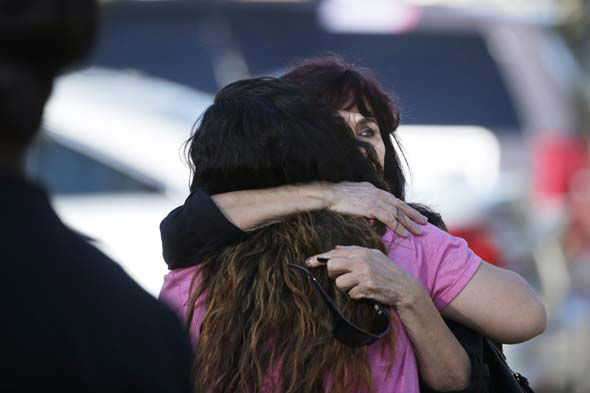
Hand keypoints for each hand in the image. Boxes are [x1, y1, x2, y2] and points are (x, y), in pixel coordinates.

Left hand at [306, 245, 425, 308]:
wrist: (404, 287)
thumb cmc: (387, 271)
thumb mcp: (373, 255)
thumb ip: (353, 251)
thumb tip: (335, 249)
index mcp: (361, 252)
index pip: (334, 253)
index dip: (319, 258)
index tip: (308, 262)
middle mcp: (361, 261)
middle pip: (332, 267)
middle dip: (334, 275)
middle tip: (344, 277)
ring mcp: (364, 274)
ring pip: (339, 283)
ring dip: (346, 287)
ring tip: (358, 285)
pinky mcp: (366, 288)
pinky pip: (351, 294)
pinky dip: (356, 295)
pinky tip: (366, 292)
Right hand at [324, 182, 426, 236]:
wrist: (330, 194)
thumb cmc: (337, 196)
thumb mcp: (355, 196)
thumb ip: (365, 202)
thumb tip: (370, 213)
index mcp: (375, 190)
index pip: (394, 200)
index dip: (405, 208)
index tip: (414, 214)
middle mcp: (379, 194)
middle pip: (400, 206)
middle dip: (413, 214)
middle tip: (425, 222)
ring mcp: (376, 200)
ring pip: (398, 213)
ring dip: (410, 223)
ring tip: (420, 232)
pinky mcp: (373, 208)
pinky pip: (390, 219)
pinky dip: (399, 227)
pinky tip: (406, 234)